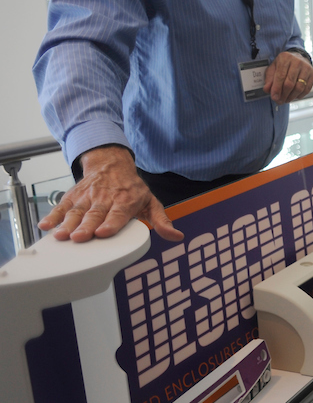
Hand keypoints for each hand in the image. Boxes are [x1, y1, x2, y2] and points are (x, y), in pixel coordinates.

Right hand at [38, 146, 182, 242]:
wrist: (111, 164)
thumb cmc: (132, 188)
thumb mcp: (150, 202)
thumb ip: (161, 221)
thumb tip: (176, 236)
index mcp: (125, 201)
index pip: (118, 214)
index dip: (110, 223)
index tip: (102, 232)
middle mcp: (105, 198)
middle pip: (94, 214)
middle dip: (86, 226)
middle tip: (79, 237)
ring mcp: (87, 197)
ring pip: (76, 211)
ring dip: (67, 223)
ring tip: (61, 235)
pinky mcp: (73, 196)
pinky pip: (61, 206)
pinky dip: (53, 215)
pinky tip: (46, 225)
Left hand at [264, 50, 312, 104]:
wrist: (299, 58)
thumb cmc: (284, 64)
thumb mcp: (274, 68)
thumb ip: (269, 79)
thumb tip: (267, 90)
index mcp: (285, 58)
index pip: (280, 76)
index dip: (277, 89)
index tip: (274, 97)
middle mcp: (297, 62)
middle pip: (290, 83)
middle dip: (284, 95)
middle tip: (280, 101)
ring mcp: (307, 68)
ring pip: (299, 88)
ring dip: (292, 97)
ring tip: (286, 99)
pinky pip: (307, 89)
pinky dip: (300, 95)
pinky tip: (294, 96)